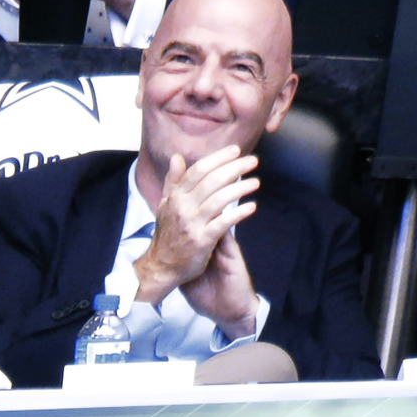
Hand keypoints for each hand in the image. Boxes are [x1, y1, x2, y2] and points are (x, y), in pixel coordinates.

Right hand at [134, 147, 259, 310]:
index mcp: (175, 196)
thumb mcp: (164, 204)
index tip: (236, 150)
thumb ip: (173, 181)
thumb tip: (177, 157)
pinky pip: (223, 223)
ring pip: (219, 199)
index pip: (198, 170)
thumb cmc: (167, 235)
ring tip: (256, 182)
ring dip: (240, 188)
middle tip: (252, 160)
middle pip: (211, 180)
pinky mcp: (202, 241)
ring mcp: (192, 224)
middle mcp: (183, 207)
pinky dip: (238, 213)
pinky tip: (251, 207)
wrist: (161, 267)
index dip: (218, 158)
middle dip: (234, 168)